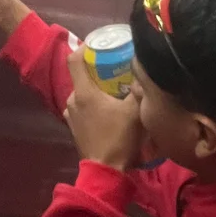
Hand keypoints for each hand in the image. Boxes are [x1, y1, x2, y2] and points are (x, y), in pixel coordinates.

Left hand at [64, 48, 143, 171]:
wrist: (106, 171)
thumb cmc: (120, 138)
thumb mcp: (136, 111)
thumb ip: (140, 89)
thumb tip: (144, 71)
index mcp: (84, 92)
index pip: (74, 59)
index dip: (84, 47)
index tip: (98, 45)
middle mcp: (72, 101)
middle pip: (81, 77)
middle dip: (97, 72)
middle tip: (116, 70)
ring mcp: (70, 116)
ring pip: (83, 95)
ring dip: (96, 91)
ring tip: (115, 92)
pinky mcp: (74, 129)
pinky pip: (82, 109)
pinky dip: (93, 106)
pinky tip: (108, 112)